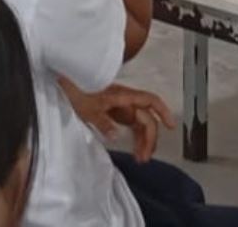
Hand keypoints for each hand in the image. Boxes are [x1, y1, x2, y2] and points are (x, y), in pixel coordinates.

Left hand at [61, 80, 175, 161]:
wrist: (65, 79)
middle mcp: (125, 100)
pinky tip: (133, 149)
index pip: (150, 101)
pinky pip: (130, 124)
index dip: (163, 112)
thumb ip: (103, 122)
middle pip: (146, 118)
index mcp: (123, 96)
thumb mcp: (88, 108)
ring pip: (139, 123)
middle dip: (149, 139)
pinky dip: (134, 136)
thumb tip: (118, 136)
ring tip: (140, 158)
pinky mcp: (114, 111)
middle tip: (144, 158)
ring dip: (143, 140)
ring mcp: (120, 106)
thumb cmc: (77, 90)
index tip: (171, 127)